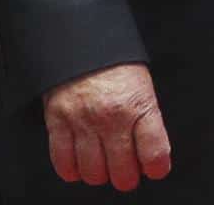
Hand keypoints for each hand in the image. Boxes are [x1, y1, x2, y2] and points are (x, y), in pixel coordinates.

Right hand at [43, 63, 172, 191]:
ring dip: (100, 174)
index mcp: (138, 105)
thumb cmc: (114, 61)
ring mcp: (83, 121)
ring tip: (103, 163)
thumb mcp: (142, 85)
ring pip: (93, 173)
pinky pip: (63, 162)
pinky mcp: (57, 121)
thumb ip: (146, 118)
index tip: (154, 167)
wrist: (81, 36)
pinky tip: (79, 164)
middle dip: (127, 176)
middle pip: (123, 173)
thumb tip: (149, 153)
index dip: (156, 168)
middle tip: (126, 168)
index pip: (154, 154)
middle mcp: (111, 117)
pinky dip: (72, 170)